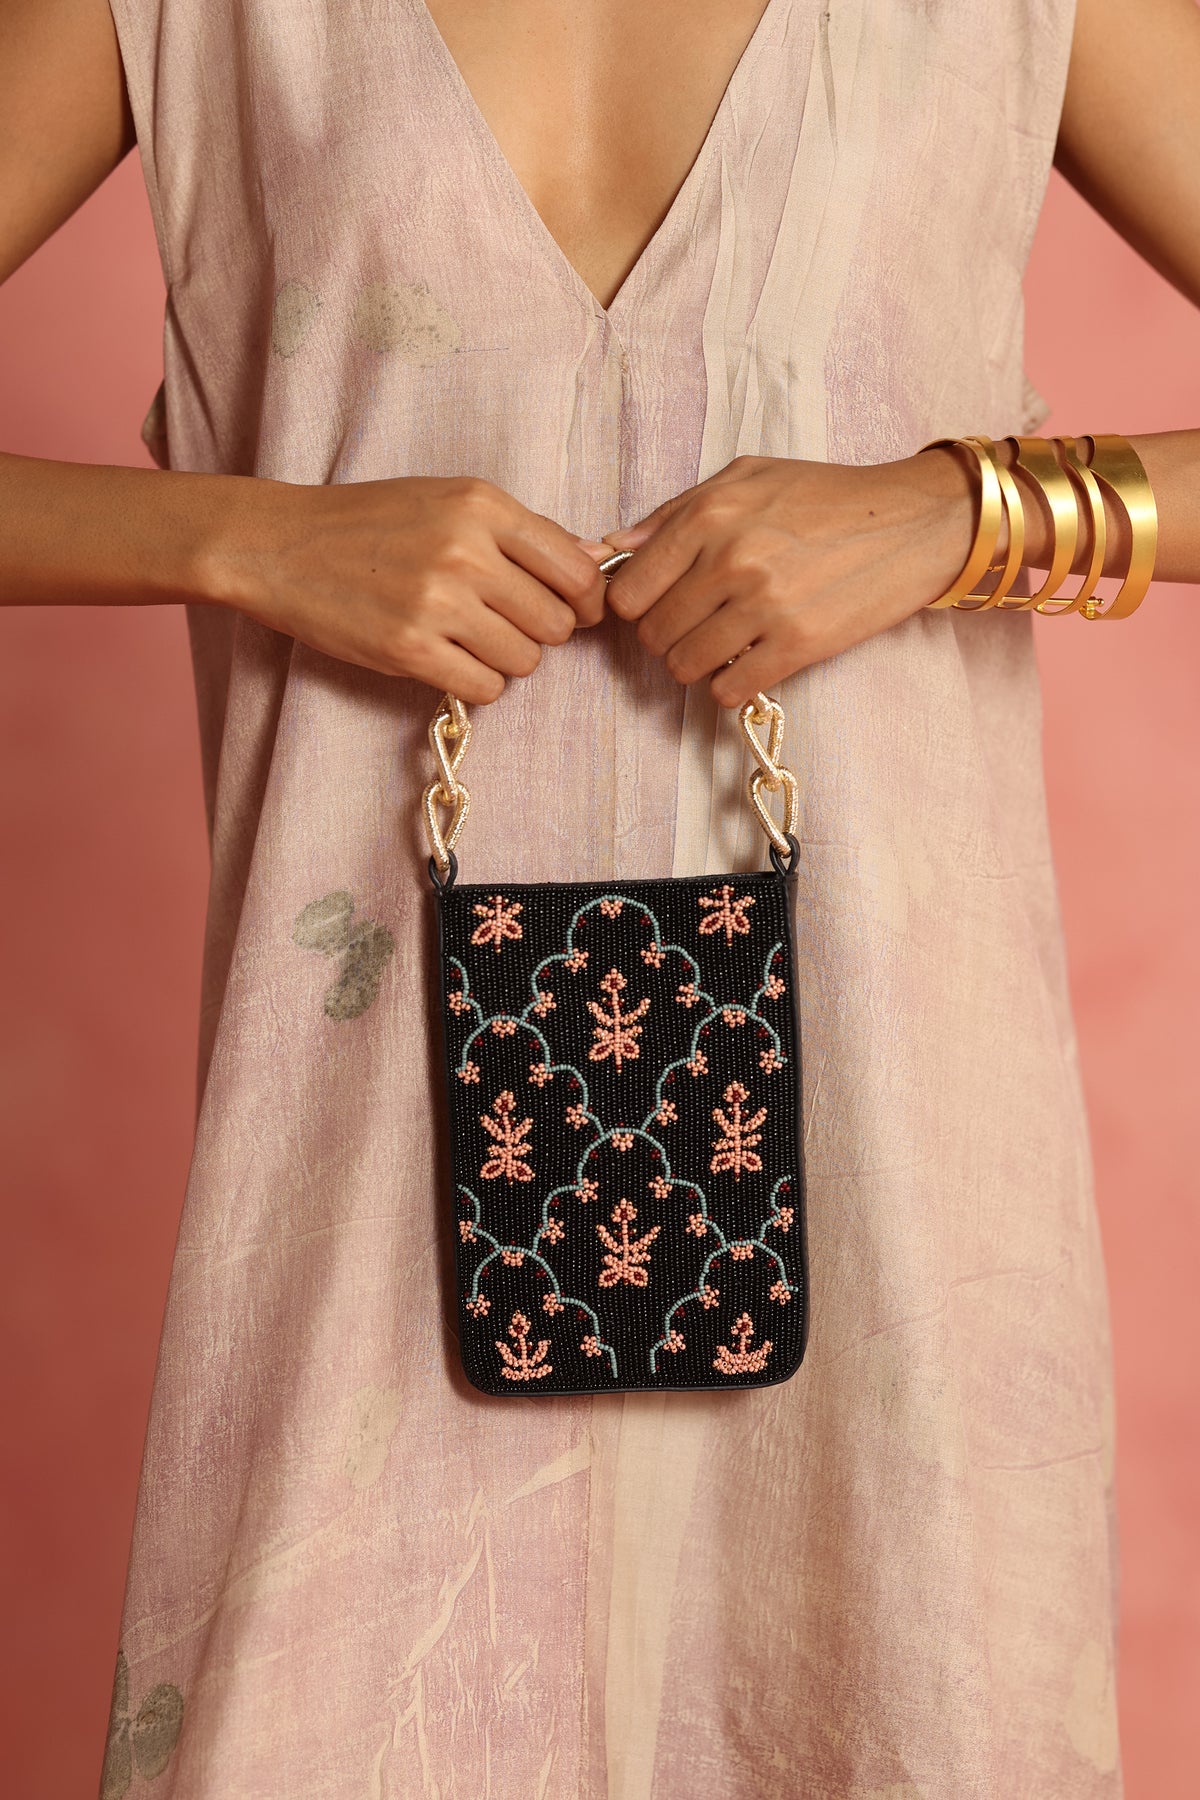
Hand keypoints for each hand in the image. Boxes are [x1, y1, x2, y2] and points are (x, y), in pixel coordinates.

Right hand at [216, 474, 609, 703]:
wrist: (280, 546)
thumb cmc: (369, 522)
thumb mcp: (449, 501)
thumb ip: (523, 533)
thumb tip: (598, 560)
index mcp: (482, 506)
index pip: (578, 570)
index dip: (585, 600)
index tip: (572, 609)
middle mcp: (466, 552)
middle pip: (558, 623)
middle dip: (540, 632)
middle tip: (504, 623)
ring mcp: (438, 603)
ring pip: (526, 661)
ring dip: (506, 660)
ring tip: (468, 639)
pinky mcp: (410, 650)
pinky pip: (486, 688)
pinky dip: (475, 682)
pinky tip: (449, 659)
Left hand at [600, 450, 977, 707]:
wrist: (915, 522)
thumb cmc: (828, 497)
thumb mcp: (747, 478)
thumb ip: (674, 513)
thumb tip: (610, 548)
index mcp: (710, 516)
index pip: (628, 591)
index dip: (636, 605)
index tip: (657, 605)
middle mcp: (731, 560)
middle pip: (653, 633)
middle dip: (666, 636)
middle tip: (695, 625)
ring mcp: (764, 606)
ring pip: (684, 667)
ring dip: (695, 664)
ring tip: (721, 644)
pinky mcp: (799, 645)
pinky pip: (728, 690)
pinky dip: (730, 685)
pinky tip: (747, 663)